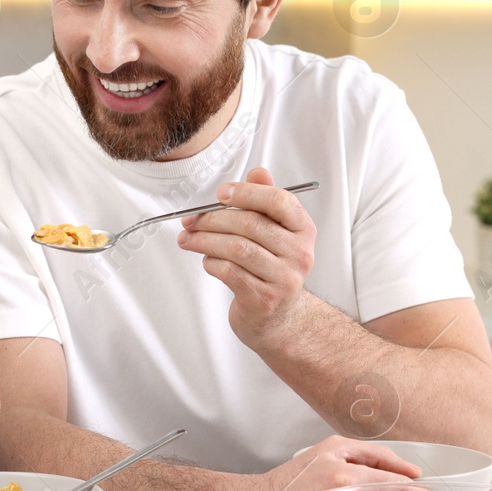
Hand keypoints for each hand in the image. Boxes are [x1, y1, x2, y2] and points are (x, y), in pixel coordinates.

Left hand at [178, 167, 317, 346]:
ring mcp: (284, 278)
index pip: (279, 201)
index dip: (247, 193)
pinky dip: (211, 263)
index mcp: (303, 230)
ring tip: (188, 239)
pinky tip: (206, 261)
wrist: (278, 319)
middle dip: (213, 219)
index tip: (221, 194)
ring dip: (205, 241)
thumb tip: (258, 172)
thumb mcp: (275, 233)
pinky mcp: (264, 299)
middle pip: (251, 224)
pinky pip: (230, 272)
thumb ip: (266, 200)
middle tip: (190, 220)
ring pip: (237, 248)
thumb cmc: (271, 268)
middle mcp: (299, 253)